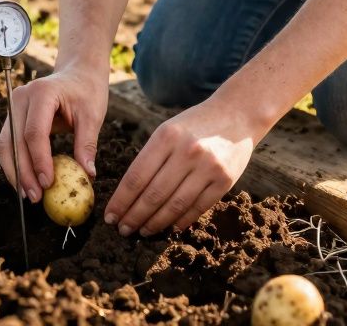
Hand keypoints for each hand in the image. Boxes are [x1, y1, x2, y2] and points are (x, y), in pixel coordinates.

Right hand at [0, 70, 106, 203]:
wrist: (77, 74)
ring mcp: (13, 106)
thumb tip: (88, 174)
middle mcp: (20, 98)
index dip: (39, 161)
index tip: (48, 183)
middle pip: (15, 141)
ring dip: (14, 172)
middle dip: (23, 173)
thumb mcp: (92, 115)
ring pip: (4, 145)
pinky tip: (26, 182)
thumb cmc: (86, 92)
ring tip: (29, 194)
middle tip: (35, 197)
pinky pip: (8, 144)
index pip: (34, 133)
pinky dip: (14, 164)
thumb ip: (86, 144)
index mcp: (42, 93)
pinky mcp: (12, 116)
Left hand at [104, 98, 260, 236]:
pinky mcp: (225, 180)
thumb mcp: (168, 130)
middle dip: (134, 216)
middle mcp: (187, 152)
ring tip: (143, 231)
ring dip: (155, 223)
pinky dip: (182, 221)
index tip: (110, 216)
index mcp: (166, 137)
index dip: (121, 201)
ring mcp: (208, 167)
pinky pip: (198, 207)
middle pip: (153, 194)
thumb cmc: (194, 125)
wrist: (237, 115)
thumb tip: (128, 195)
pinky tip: (169, 228)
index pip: (136, 177)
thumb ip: (150, 157)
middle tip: (122, 229)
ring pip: (175, 205)